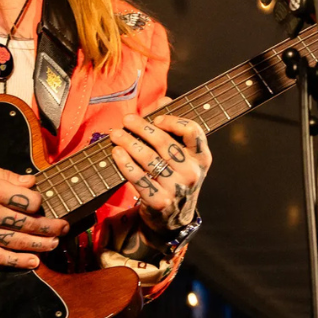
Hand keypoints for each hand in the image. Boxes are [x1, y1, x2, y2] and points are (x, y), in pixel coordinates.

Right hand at [0, 158, 67, 268]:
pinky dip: (17, 262)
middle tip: (64, 227)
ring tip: (55, 244)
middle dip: (50, 226)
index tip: (41, 201)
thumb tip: (31, 181)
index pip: (28, 200)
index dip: (39, 201)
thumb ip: (6, 174)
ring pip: (17, 242)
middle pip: (28, 223)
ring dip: (40, 244)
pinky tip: (34, 263)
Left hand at [109, 112, 211, 231]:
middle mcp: (192, 173)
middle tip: (127, 120)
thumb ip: (173, 127)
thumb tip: (164, 99)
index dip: (173, 121)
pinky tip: (116, 153)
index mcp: (202, 157)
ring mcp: (176, 188)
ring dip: (129, 143)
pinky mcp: (159, 201)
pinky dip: (125, 164)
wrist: (173, 218)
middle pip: (165, 143)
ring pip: (149, 159)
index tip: (156, 119)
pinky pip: (138, 178)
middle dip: (142, 128)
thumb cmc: (175, 177)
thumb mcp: (182, 155)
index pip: (192, 131)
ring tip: (116, 134)